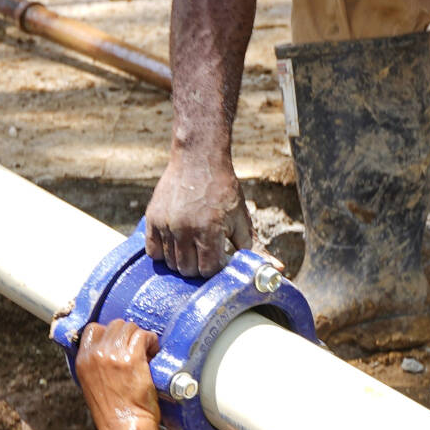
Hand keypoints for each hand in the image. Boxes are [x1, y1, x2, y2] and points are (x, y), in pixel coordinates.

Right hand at [74, 319, 161, 429]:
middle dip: (128, 335)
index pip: (93, 330)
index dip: (110, 334)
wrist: (125, 428)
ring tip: (147, 352)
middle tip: (137, 349)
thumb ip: (96, 365)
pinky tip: (153, 353)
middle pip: (114, 325)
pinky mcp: (132, 359)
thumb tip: (110, 351)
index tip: (121, 343)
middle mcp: (95, 355)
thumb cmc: (113, 414)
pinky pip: (143, 336)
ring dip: (140, 337)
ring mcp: (113, 355)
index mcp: (83, 361)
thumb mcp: (91, 386)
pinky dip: (151, 341)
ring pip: (130, 327)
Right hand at [146, 152, 250, 277]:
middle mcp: (184, 229)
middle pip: (188, 270)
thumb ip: (255, 248)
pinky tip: (177, 244)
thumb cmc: (223, 189)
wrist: (198, 159)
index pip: (208, 270)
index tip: (222, 257)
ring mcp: (165, 224)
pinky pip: (153, 252)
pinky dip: (164, 254)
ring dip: (183, 261)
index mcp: (208, 229)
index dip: (217, 268)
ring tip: (194, 247)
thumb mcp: (242, 218)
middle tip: (208, 253)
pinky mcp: (152, 219)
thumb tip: (277, 270)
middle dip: (200, 267)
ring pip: (171, 263)